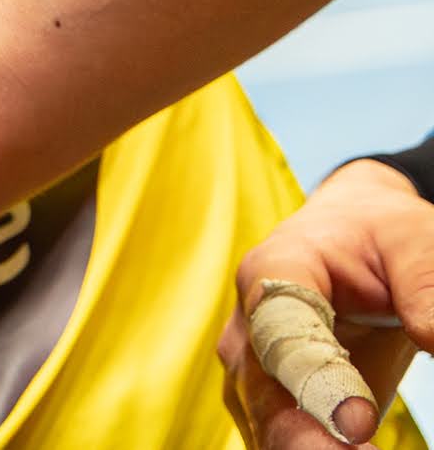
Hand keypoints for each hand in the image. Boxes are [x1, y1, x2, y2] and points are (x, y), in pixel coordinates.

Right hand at [221, 159, 433, 447]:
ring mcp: (254, 373)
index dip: (314, 377)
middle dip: (307, 441)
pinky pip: (284, 441)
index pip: (280, 329)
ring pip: (268, 429)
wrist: (351, 243)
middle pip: (263, 394)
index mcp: (275, 270)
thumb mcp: (414, 241)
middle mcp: (250, 327)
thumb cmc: (381, 236)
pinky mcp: (274, 406)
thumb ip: (425, 284)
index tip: (357, 422)